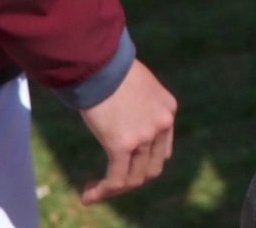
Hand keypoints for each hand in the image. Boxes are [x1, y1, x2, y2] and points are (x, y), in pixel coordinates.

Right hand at [77, 58, 176, 204]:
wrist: (98, 61)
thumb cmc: (109, 69)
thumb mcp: (135, 86)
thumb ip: (137, 106)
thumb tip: (124, 121)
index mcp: (167, 109)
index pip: (162, 149)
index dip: (143, 162)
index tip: (122, 165)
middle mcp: (162, 124)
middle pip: (152, 166)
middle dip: (131, 178)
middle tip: (109, 181)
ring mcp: (145, 136)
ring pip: (135, 178)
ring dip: (114, 189)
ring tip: (93, 190)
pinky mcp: (123, 144)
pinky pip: (116, 179)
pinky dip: (102, 191)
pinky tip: (88, 195)